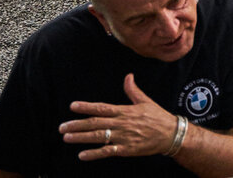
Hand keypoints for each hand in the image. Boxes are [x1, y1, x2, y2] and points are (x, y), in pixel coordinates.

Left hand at [62, 75, 176, 158]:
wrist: (171, 134)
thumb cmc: (158, 116)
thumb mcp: (146, 101)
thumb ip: (133, 90)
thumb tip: (128, 76)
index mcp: (125, 111)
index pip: (102, 108)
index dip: (86, 107)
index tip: (73, 106)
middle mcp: (122, 123)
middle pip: (96, 123)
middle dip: (77, 124)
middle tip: (62, 127)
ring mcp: (123, 137)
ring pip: (98, 137)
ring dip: (81, 138)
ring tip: (67, 137)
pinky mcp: (126, 150)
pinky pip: (107, 151)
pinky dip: (94, 154)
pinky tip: (82, 155)